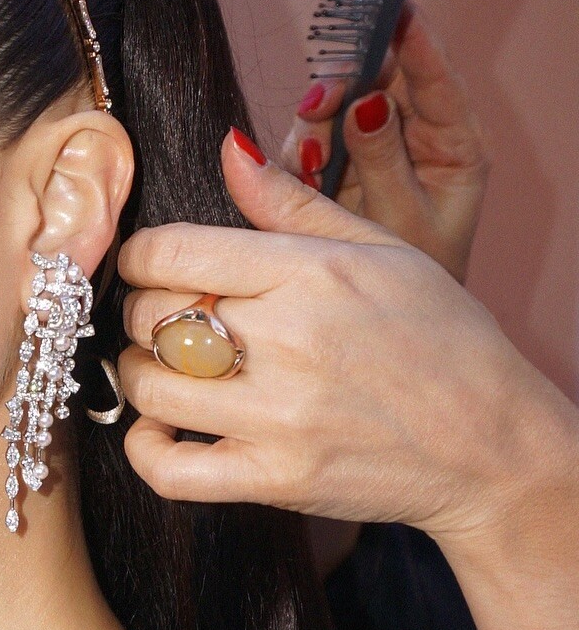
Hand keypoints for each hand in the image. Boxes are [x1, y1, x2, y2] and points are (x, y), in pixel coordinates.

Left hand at [116, 131, 576, 544]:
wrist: (490, 443)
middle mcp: (287, 340)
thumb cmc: (440, 339)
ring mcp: (277, 416)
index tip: (147, 266)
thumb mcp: (381, 250)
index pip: (169, 252)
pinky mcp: (273, 479)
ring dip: (138, 374)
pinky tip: (157, 430)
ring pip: (149, 387)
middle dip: (141, 312)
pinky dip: (144, 449)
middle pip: (151, 315)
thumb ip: (293, 204)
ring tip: (162, 368)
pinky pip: (168, 470)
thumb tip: (229, 150)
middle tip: (162, 318)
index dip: (139, 257)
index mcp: (309, 272)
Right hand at [280, 3, 488, 283]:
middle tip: (325, 97)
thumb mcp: (406, 222)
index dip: (415, 42)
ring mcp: (368, 150)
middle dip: (348, 80)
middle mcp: (411, 137)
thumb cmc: (416, 283)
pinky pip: (308, 143)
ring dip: (317, 118)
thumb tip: (360, 103)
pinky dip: (299, 152)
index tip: (396, 9)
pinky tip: (302, 172)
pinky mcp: (331, 169)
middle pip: (378, 80)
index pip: (436, 80)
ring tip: (312, 154)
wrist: (385, 329)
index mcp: (453, 144)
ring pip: (336, 106)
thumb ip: (382, 161)